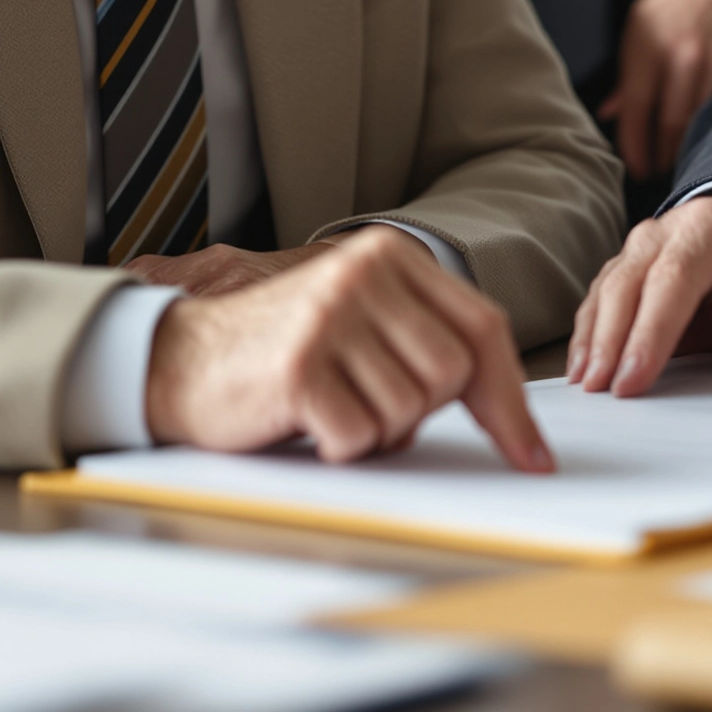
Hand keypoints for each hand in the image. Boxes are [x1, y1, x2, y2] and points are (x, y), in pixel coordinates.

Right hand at [143, 226, 553, 469]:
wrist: (179, 359)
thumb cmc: (279, 354)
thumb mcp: (360, 323)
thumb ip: (423, 342)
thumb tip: (510, 418)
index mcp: (388, 256)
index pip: (482, 328)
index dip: (510, 398)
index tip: (532, 456)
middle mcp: (364, 273)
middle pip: (451, 375)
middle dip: (419, 412)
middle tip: (365, 403)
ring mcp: (332, 315)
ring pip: (408, 410)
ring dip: (373, 431)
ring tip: (327, 405)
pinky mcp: (301, 365)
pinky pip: (359, 437)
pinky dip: (338, 448)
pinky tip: (302, 419)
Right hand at [566, 187, 711, 398]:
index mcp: (711, 229)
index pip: (674, 277)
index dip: (650, 330)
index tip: (634, 378)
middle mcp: (665, 232)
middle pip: (627, 283)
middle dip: (611, 340)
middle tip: (601, 390)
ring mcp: (639, 249)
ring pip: (606, 291)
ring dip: (592, 340)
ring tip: (585, 386)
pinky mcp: (625, 271)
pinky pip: (599, 302)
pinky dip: (587, 336)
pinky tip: (582, 369)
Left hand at [601, 0, 711, 177]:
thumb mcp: (639, 24)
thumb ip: (628, 74)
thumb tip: (611, 112)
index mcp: (647, 45)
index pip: (636, 110)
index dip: (634, 147)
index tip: (635, 168)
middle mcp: (680, 55)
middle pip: (669, 124)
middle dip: (661, 156)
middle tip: (656, 173)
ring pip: (700, 120)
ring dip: (688, 148)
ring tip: (680, 164)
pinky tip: (709, 140)